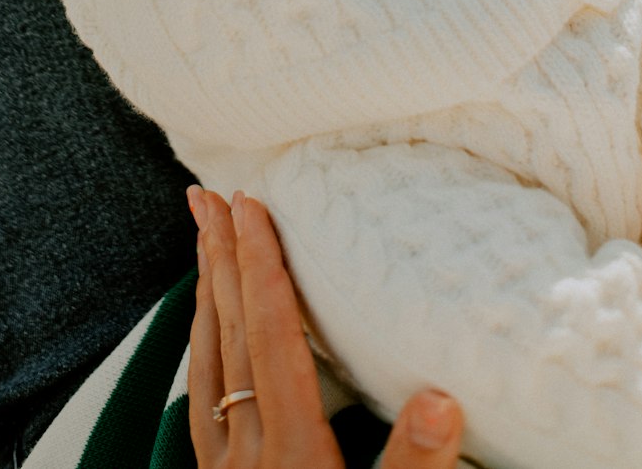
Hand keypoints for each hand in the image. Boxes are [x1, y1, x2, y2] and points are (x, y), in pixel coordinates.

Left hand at [187, 186, 463, 468]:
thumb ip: (412, 465)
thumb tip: (440, 402)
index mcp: (295, 451)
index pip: (274, 337)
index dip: (261, 266)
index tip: (248, 207)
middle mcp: (251, 452)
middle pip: (233, 338)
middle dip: (222, 260)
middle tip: (206, 199)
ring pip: (208, 365)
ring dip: (206, 296)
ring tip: (201, 241)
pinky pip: (200, 403)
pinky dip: (201, 353)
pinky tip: (204, 333)